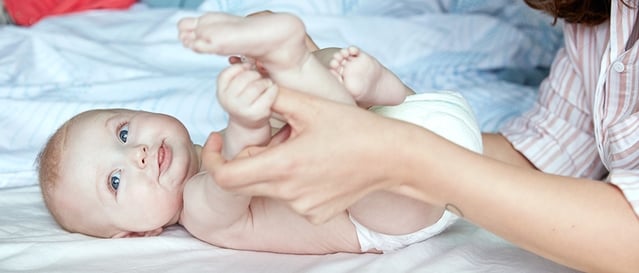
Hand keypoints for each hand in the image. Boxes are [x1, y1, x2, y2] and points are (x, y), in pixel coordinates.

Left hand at [206, 88, 412, 222]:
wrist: (393, 158)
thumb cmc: (355, 129)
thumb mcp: (311, 105)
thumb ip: (272, 96)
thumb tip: (248, 85)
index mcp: (283, 166)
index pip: (225, 177)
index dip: (212, 159)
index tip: (216, 140)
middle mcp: (289, 193)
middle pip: (244, 181)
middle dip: (247, 158)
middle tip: (273, 135)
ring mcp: (303, 207)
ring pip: (269, 188)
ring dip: (274, 168)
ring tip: (304, 147)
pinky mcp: (316, 214)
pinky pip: (291, 198)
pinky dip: (294, 182)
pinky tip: (317, 165)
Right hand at [216, 64, 277, 128]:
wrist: (248, 125)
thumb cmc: (243, 100)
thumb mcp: (234, 86)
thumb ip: (237, 71)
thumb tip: (249, 57)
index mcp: (221, 91)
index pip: (229, 72)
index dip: (241, 67)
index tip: (248, 68)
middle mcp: (229, 101)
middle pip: (245, 77)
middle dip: (255, 74)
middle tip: (259, 77)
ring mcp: (242, 108)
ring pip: (258, 85)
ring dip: (265, 82)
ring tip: (265, 84)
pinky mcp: (257, 113)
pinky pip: (269, 93)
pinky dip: (273, 89)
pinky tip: (271, 90)